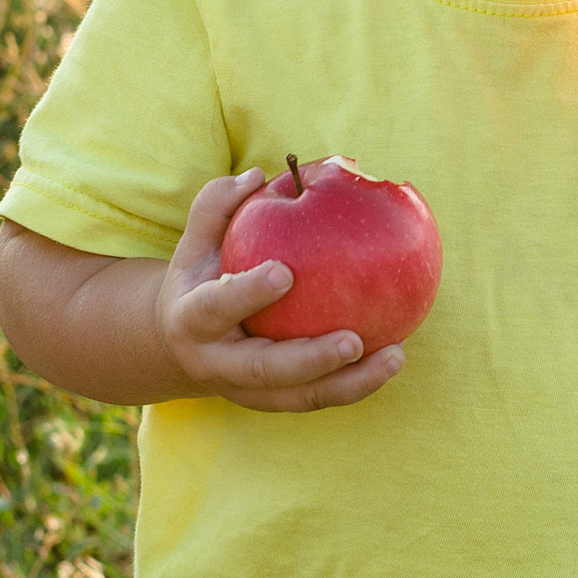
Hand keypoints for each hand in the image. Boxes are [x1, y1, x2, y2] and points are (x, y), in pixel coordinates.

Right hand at [153, 168, 403, 410]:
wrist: (181, 346)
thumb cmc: (201, 277)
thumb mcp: (196, 242)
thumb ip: (217, 205)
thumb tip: (257, 175)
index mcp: (191, 321)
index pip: (216, 308)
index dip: (248, 293)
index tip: (286, 272)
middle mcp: (218, 364)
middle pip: (265, 370)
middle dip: (311, 359)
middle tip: (353, 340)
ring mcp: (249, 392)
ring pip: (302, 397)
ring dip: (351, 382)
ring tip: (395, 355)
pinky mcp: (278, 402)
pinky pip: (323, 396)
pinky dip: (360, 381)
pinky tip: (396, 354)